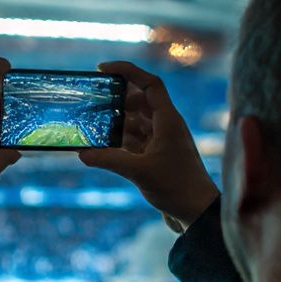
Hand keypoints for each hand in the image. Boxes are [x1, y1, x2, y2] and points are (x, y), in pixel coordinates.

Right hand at [79, 61, 218, 232]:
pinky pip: (135, 140)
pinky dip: (119, 140)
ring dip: (115, 122)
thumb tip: (82, 154)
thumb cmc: (177, 187)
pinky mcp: (157, 156)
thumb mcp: (139, 172)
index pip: (149, 84)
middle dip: (115, 99)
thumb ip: (110, 160)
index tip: (103, 69)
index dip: (128, 71)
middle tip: (91, 100)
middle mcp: (166, 126)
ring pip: (135, 122)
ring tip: (91, 122)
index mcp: (168, 120)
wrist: (197, 213)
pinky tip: (101, 146)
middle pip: (139, 100)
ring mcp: (162, 141)